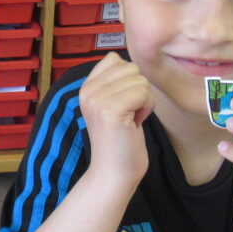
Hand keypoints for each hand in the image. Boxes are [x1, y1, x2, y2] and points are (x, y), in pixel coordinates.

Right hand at [78, 53, 153, 186]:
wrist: (113, 172)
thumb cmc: (120, 140)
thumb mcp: (112, 104)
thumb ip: (115, 83)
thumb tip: (129, 62)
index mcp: (86, 87)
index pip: (114, 58)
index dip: (128, 78)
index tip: (122, 103)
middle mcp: (88, 91)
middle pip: (131, 68)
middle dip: (138, 90)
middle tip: (128, 114)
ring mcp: (98, 100)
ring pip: (140, 80)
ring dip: (143, 101)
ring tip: (131, 120)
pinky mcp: (111, 111)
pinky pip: (144, 93)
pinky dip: (146, 109)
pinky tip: (135, 124)